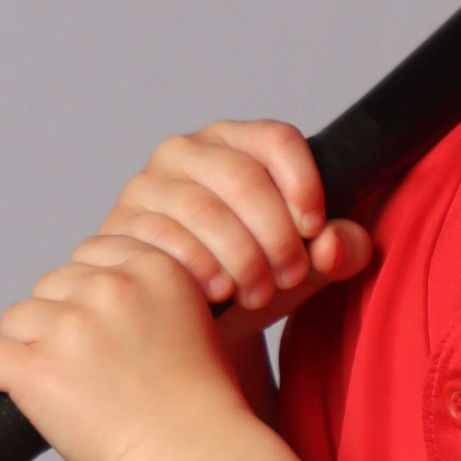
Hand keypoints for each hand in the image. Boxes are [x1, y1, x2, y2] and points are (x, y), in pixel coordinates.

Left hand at [0, 238, 240, 460]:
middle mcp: (111, 287)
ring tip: (45, 384)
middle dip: (57, 319)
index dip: (85, 291)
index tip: (89, 322)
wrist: (197, 458)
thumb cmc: (203, 413)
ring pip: (18, 319)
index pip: (93, 253)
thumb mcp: (193, 329)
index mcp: (155, 270)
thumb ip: (149, 305)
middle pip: (52, 285)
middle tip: (73, 364)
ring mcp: (71, 326)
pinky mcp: (37, 368)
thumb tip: (94, 307)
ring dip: (26, 347)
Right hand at [96, 119, 372, 321]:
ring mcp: (146, 186)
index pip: (276, 139)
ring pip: (203, 209)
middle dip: (275, 233)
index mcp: (236, 142)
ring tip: (260, 293)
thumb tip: (333, 242)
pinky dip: (201, 269)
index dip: (303, 183)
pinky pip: (164, 239)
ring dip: (241, 257)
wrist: (192, 322)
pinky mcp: (121, 225)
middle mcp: (185, 152)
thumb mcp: (307, 266)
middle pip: (242, 177)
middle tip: (292, 276)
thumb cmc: (255, 280)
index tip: (315, 230)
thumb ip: (340, 251)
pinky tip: (221, 293)